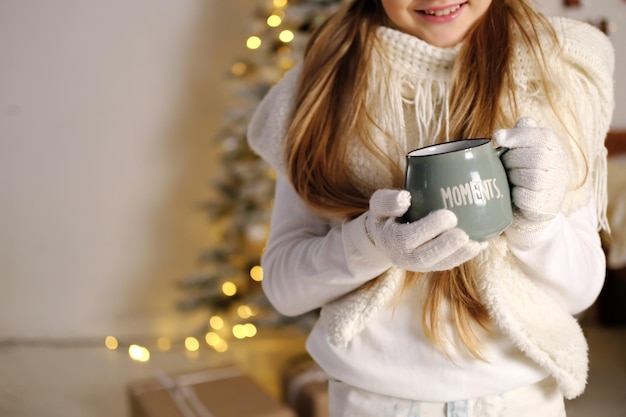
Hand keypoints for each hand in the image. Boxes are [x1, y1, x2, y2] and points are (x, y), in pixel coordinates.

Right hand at [365, 189, 484, 271]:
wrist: (384, 237)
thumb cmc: (385, 216)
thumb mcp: (378, 204)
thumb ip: (387, 201)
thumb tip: (405, 197)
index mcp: (391, 240)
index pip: (407, 238)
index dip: (428, 229)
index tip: (448, 215)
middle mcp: (403, 257)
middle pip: (425, 256)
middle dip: (446, 247)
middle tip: (462, 234)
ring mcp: (418, 265)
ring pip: (439, 264)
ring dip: (459, 256)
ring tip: (476, 244)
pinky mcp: (430, 266)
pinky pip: (447, 264)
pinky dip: (464, 257)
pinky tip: (479, 245)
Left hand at [493, 118, 568, 228]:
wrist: (526, 210)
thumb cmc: (520, 174)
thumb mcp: (521, 151)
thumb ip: (519, 135)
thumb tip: (500, 134)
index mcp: (556, 151)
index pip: (545, 138)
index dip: (519, 136)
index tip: (498, 138)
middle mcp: (561, 169)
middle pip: (539, 157)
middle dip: (513, 158)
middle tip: (503, 163)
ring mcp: (556, 190)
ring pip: (534, 177)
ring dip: (514, 175)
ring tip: (508, 177)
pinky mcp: (545, 208)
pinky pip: (527, 197)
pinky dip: (515, 193)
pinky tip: (512, 192)